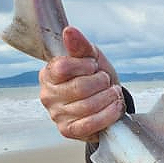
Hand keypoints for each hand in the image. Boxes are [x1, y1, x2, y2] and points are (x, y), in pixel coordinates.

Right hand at [39, 26, 123, 140]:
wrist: (106, 103)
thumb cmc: (95, 78)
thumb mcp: (90, 58)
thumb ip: (80, 46)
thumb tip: (69, 31)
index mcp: (48, 74)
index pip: (63, 67)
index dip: (85, 66)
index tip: (94, 65)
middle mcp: (47, 95)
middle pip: (79, 88)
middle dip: (101, 83)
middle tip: (107, 81)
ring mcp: (56, 115)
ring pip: (87, 106)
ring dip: (108, 98)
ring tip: (114, 92)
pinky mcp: (68, 131)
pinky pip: (90, 124)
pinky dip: (107, 115)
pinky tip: (116, 106)